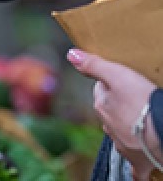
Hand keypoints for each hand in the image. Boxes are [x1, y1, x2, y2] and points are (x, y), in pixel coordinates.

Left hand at [68, 49, 159, 179]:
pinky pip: (136, 168)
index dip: (110, 84)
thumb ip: (94, 65)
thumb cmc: (142, 103)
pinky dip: (136, 169)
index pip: (101, 91)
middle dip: (118, 107)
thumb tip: (70, 54)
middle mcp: (108, 127)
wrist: (162, 132)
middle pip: (110, 113)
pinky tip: (137, 171)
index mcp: (102, 106)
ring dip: (127, 131)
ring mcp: (123, 145)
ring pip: (120, 135)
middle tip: (134, 101)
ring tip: (139, 125)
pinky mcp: (139, 160)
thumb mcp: (118, 75)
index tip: (119, 81)